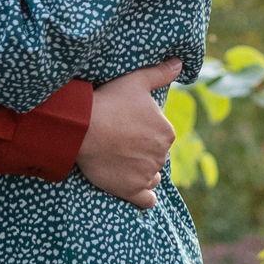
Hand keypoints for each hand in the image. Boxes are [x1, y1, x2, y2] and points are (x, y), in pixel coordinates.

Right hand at [79, 60, 180, 208]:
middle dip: (142, 152)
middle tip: (119, 144)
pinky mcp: (132, 190)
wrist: (82, 127)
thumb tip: (181, 64)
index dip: (144, 133)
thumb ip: (161, 73)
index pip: (160, 137)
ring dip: (141, 172)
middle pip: (155, 156)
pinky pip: (146, 200)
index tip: (127, 128)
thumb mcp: (137, 81)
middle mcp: (162, 155)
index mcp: (167, 132)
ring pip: (151, 176)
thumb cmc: (109, 101)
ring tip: (121, 163)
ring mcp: (147, 174)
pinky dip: (144, 198)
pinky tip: (137, 192)